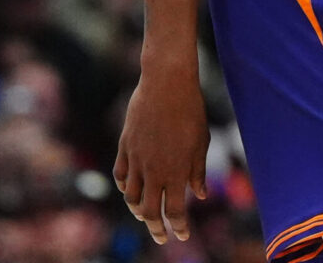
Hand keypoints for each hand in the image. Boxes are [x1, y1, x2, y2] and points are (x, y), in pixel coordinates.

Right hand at [114, 63, 209, 243]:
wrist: (166, 84)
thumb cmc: (191, 111)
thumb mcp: (201, 143)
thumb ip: (198, 172)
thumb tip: (199, 195)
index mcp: (177, 172)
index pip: (175, 212)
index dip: (178, 228)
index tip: (180, 236)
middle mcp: (154, 171)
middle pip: (150, 212)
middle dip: (156, 229)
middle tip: (161, 237)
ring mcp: (137, 159)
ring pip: (131, 197)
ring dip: (138, 210)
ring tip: (144, 215)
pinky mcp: (125, 146)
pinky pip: (121, 175)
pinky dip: (125, 187)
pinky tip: (130, 190)